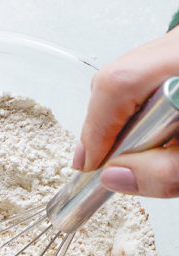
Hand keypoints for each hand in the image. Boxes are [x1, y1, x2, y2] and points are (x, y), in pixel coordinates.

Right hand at [73, 27, 178, 197]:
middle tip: (112, 165)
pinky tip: (160, 133)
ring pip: (134, 78)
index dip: (94, 130)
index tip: (91, 166)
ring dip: (129, 120)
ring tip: (143, 152)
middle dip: (107, 127)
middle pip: (119, 79)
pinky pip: (154, 77)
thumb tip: (116, 178)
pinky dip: (150, 110)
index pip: (118, 86)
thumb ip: (164, 173)